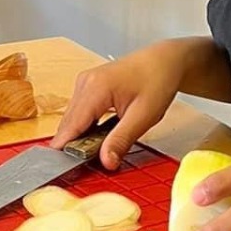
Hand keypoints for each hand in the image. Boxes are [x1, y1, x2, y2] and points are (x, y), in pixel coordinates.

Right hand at [51, 40, 192, 169]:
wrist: (165, 60)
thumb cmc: (158, 82)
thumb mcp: (144, 116)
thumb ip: (121, 140)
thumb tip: (106, 162)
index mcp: (95, 88)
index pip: (71, 126)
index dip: (66, 149)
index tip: (65, 170)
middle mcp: (84, 83)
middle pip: (69, 124)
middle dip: (76, 145)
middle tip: (93, 162)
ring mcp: (84, 83)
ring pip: (72, 119)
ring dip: (81, 136)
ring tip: (101, 147)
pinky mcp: (88, 86)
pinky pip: (79, 112)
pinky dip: (86, 126)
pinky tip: (101, 134)